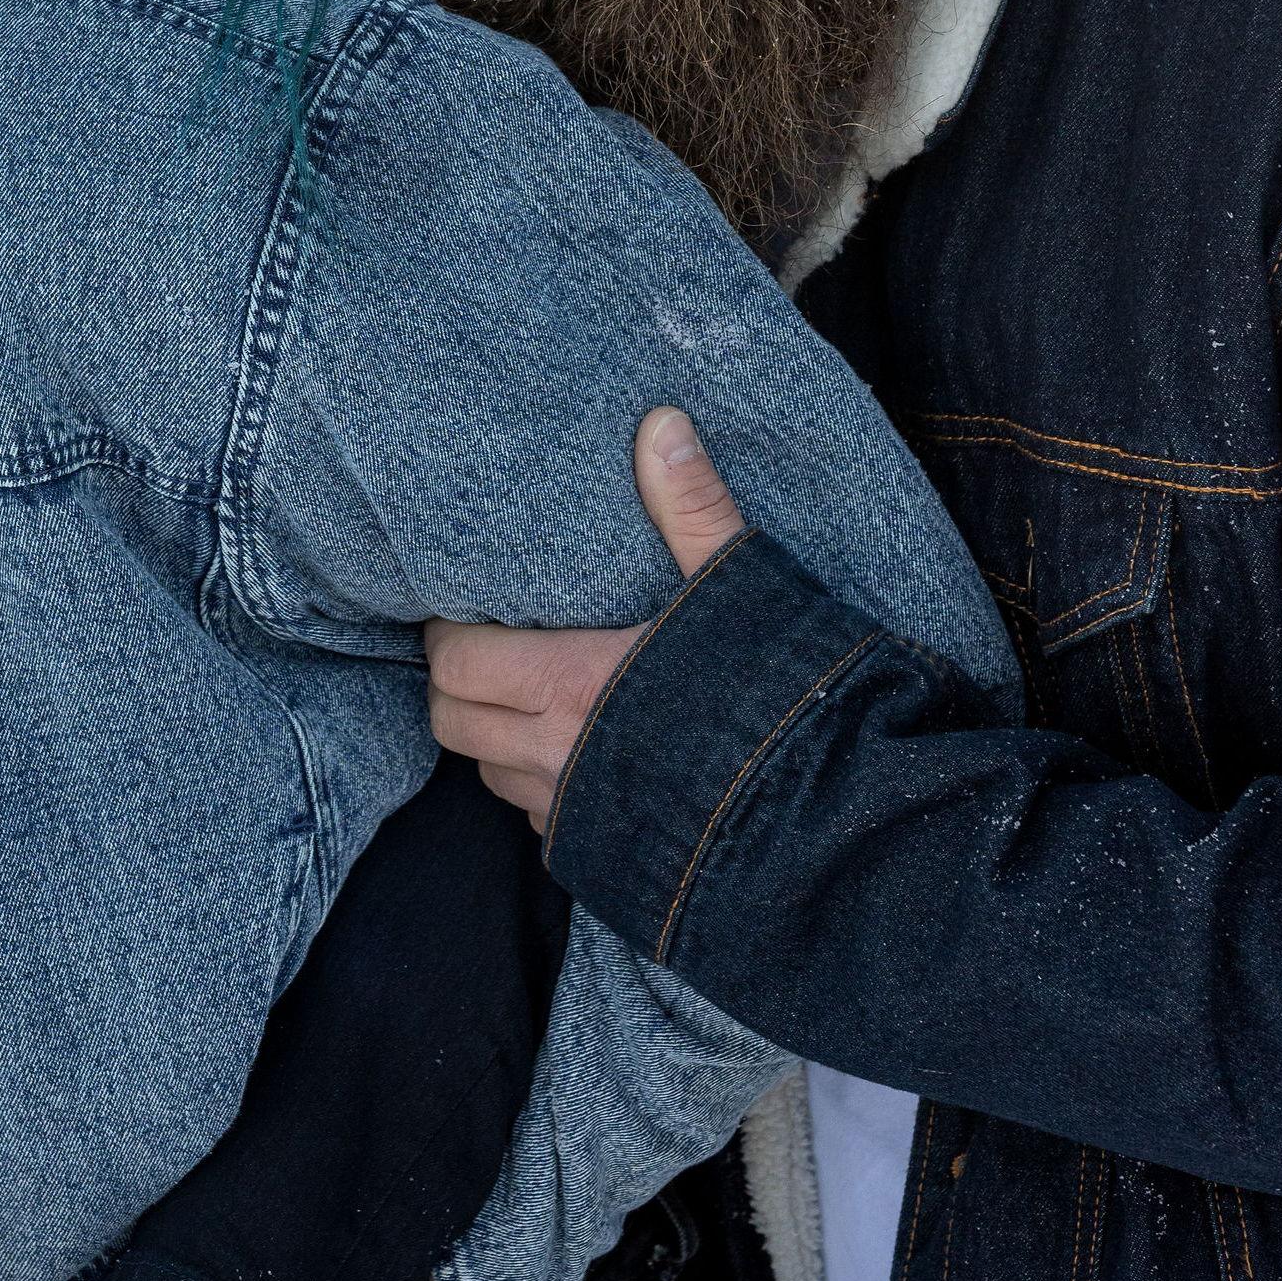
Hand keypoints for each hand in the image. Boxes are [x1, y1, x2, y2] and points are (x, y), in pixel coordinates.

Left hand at [426, 406, 750, 831]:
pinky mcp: (598, 858)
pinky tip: (577, 750)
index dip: (448, 633)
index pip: (455, 662)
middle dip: (457, 682)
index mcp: (573, 683)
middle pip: (452, 720)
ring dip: (492, 734)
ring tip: (529, 693)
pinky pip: (534, 816)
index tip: (468, 607)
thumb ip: (691, 505)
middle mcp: (557, 756)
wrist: (833, 824)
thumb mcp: (738, 587)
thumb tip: (661, 422)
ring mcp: (575, 814)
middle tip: (488, 643)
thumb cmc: (782, 698)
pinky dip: (535, 781)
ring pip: (487, 770)